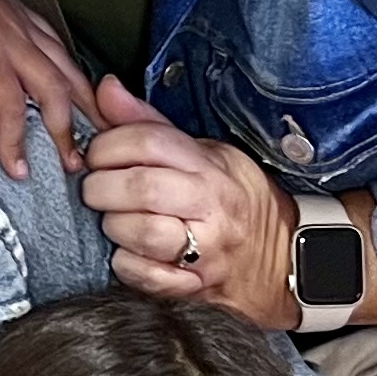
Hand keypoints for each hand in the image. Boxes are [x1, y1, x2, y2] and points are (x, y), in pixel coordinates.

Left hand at [0, 0, 86, 178]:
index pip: (11, 106)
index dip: (17, 142)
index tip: (20, 170)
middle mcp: (11, 33)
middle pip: (53, 88)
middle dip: (67, 128)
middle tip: (75, 162)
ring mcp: (19, 18)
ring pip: (64, 63)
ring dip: (82, 99)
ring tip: (97, 127)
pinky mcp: (17, 7)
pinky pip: (57, 40)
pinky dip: (73, 66)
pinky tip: (76, 79)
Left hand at [81, 78, 283, 315]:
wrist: (281, 256)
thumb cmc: (233, 198)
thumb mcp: (204, 151)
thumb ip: (149, 124)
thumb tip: (106, 88)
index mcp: (211, 167)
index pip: (149, 142)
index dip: (108, 145)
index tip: (97, 154)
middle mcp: (211, 207)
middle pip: (141, 188)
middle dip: (101, 187)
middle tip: (95, 189)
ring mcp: (206, 250)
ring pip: (142, 233)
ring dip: (113, 225)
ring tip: (113, 219)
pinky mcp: (194, 286)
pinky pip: (145, 276)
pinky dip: (125, 264)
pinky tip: (127, 252)